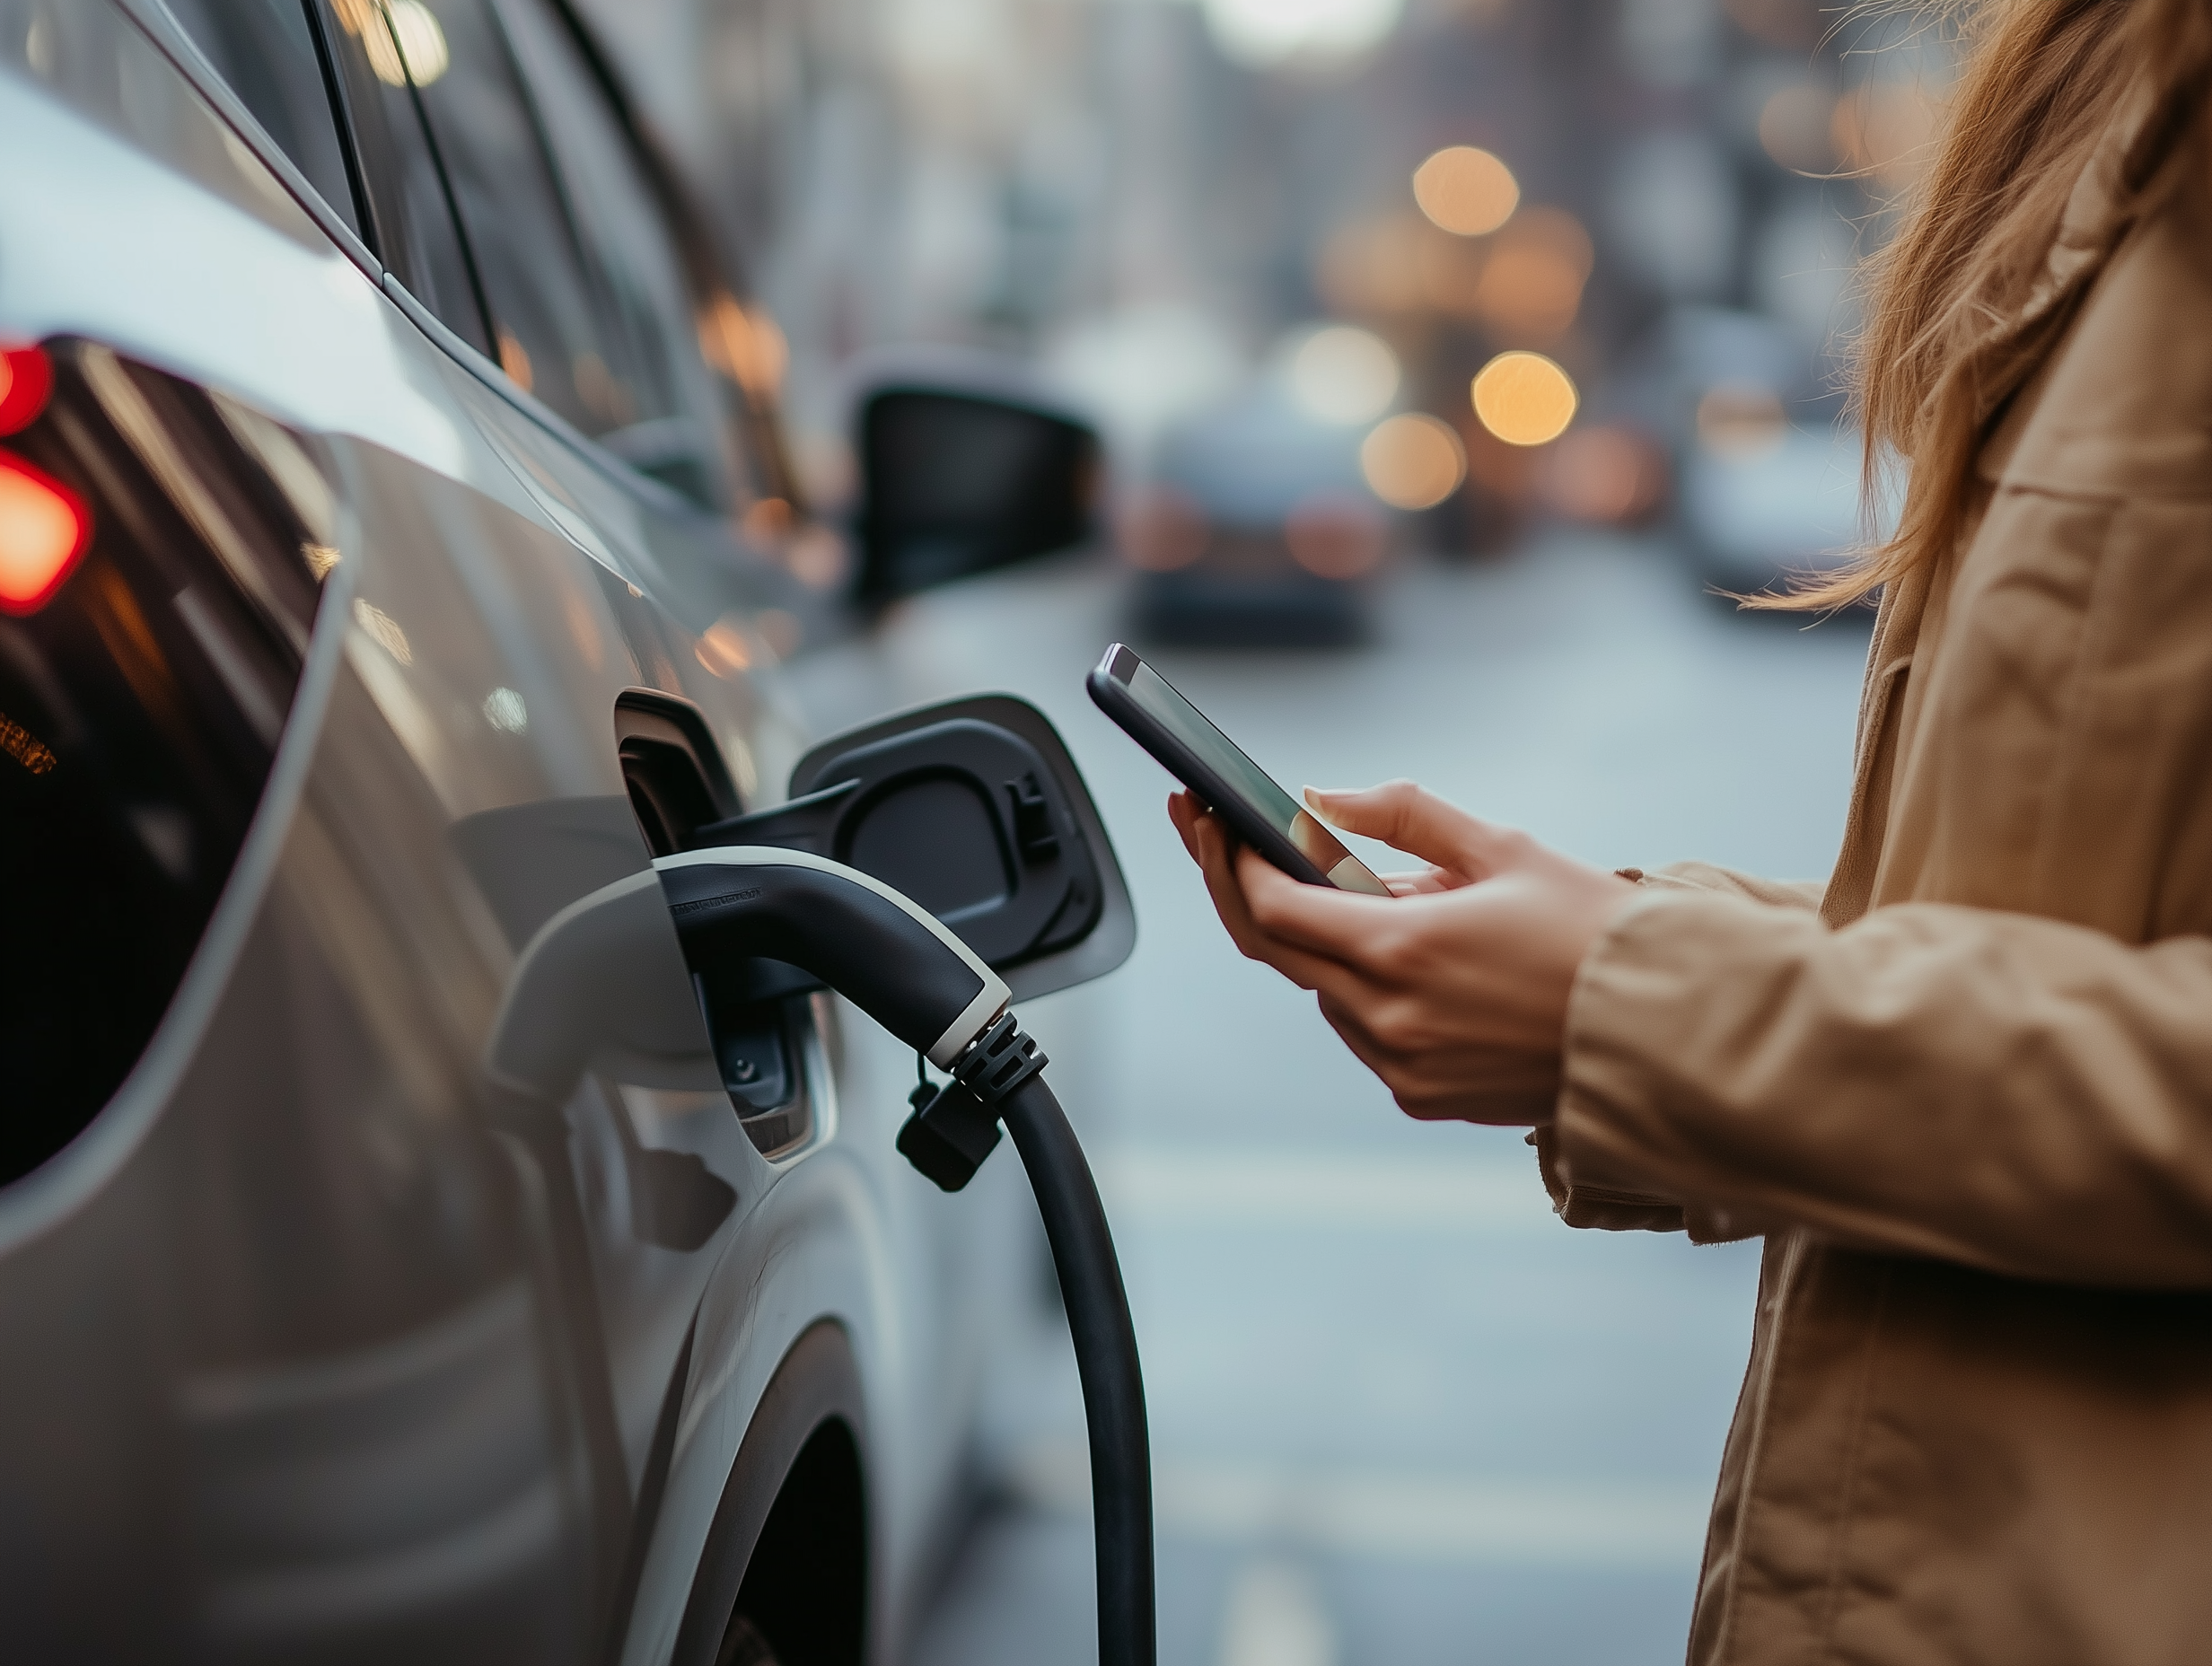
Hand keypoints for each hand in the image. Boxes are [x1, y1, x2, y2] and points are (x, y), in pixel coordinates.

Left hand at [1168, 782, 1638, 1124]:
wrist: (1665, 1034)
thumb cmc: (1593, 931)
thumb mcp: (1503, 848)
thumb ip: (1405, 817)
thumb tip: (1323, 798)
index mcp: (1403, 949)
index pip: (1275, 908)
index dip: (1232, 863)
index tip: (1213, 820)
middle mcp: (1389, 1017)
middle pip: (1277, 951)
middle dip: (1241, 889)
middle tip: (1215, 835)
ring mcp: (1401, 1065)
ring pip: (1323, 991)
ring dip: (1325, 943)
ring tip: (1373, 896)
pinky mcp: (1420, 1097)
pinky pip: (1363, 1031)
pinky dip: (1365, 988)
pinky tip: (1409, 954)